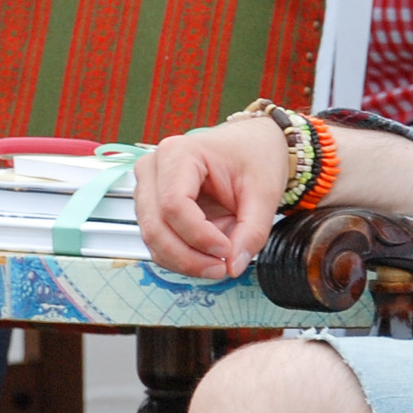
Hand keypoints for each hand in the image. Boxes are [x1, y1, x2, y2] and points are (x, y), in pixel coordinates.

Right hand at [133, 118, 290, 279]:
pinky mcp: (152, 207)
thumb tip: (233, 265)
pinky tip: (207, 256)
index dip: (199, 236)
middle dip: (189, 256)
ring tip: (219, 262)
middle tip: (222, 268)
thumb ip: (251, 232)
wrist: (253, 144)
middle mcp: (154, 168)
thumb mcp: (264, 193)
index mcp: (178, 153)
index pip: (173, 205)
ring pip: (153, 239)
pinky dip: (181, 256)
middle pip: (156, 226)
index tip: (226, 251)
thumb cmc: (255, 155)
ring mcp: (148, 188)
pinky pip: (158, 242)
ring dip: (185, 260)